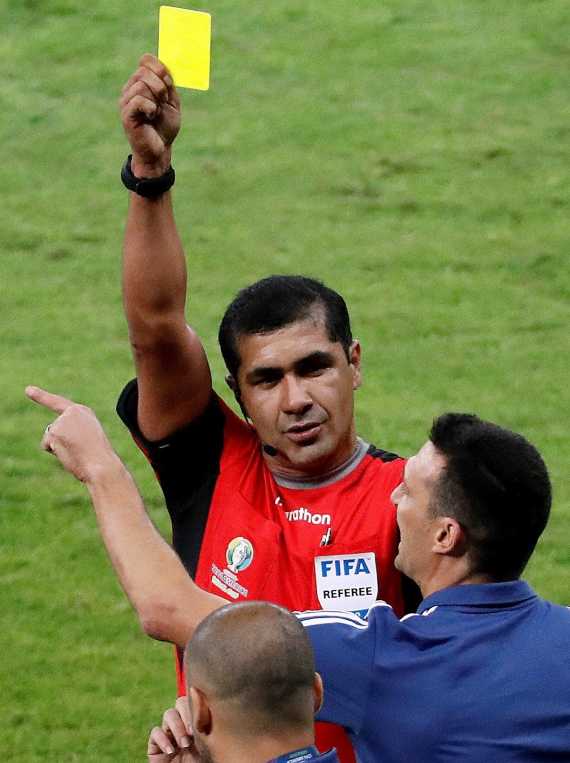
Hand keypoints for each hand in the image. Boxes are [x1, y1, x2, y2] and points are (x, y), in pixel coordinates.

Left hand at [25, 386, 119, 483]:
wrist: (102, 464)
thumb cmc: (97, 457)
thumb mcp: (88, 439)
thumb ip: (72, 433)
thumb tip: (52, 441)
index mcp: (83, 412)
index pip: (58, 403)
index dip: (41, 397)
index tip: (27, 389)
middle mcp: (72, 412)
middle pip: (54, 428)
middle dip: (59, 441)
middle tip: (79, 450)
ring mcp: (62, 420)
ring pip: (50, 438)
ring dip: (60, 448)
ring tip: (77, 452)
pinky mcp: (55, 431)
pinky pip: (46, 445)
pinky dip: (55, 452)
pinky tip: (69, 453)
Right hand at [120, 53, 180, 175]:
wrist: (160, 150)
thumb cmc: (164, 127)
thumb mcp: (172, 102)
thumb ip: (168, 84)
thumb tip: (164, 66)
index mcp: (141, 83)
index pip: (145, 60)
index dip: (159, 67)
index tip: (169, 83)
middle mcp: (130, 89)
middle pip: (144, 71)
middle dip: (160, 85)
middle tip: (164, 101)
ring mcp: (126, 101)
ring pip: (141, 85)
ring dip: (156, 98)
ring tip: (157, 112)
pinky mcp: (126, 114)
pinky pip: (139, 99)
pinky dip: (151, 107)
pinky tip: (151, 116)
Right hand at [148, 697, 198, 761]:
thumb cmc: (200, 762)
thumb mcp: (206, 741)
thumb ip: (202, 719)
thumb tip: (199, 694)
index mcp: (196, 718)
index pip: (194, 699)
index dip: (197, 703)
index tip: (202, 717)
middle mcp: (182, 722)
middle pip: (180, 703)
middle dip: (186, 715)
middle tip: (192, 731)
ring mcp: (168, 731)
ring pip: (168, 714)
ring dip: (177, 727)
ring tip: (185, 744)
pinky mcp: (155, 743)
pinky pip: (155, 732)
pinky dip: (163, 740)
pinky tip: (171, 751)